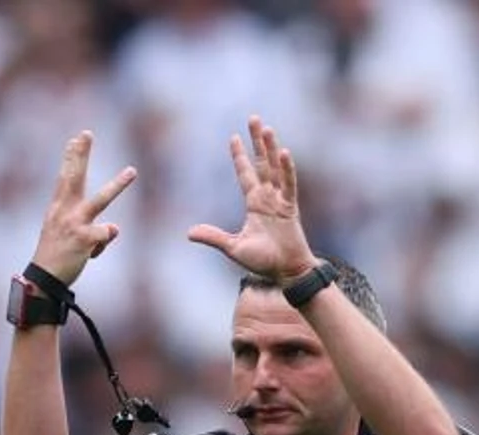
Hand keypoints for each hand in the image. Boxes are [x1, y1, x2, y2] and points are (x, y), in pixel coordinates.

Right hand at [30, 131, 136, 286]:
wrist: (44, 279)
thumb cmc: (55, 257)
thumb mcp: (67, 235)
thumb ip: (91, 227)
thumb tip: (114, 228)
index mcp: (58, 208)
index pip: (65, 177)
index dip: (71, 156)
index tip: (77, 137)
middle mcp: (65, 211)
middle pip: (75, 177)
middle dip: (81, 154)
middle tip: (87, 134)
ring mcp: (75, 223)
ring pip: (101, 199)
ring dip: (118, 184)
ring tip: (132, 171)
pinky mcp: (84, 238)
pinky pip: (106, 233)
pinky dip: (102, 244)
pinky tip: (91, 253)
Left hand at [188, 116, 315, 282]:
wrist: (285, 272)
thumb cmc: (263, 261)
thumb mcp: (233, 247)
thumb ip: (213, 237)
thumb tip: (189, 233)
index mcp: (255, 204)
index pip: (245, 174)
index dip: (239, 156)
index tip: (234, 137)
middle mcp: (268, 197)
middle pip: (262, 163)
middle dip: (257, 141)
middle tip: (253, 118)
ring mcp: (280, 200)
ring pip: (275, 168)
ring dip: (271, 148)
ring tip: (266, 128)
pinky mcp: (290, 207)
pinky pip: (289, 184)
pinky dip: (287, 169)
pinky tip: (284, 152)